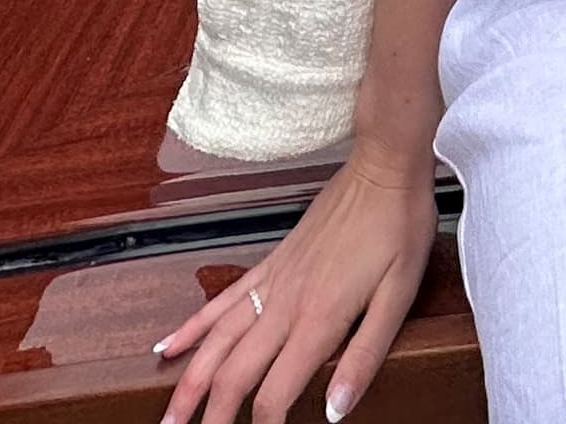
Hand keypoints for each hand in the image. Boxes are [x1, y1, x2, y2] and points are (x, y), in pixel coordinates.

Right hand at [154, 136, 434, 422]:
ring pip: (216, 342)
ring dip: (189, 383)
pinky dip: (191, 327)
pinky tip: (167, 347)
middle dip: (211, 416)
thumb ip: (364, 357)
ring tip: (170, 417)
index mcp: (318, 320)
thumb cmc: (398, 230)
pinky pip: (220, 302)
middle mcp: (285, 305)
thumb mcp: (398, 296)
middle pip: (234, 374)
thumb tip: (334, 412)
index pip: (274, 393)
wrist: (382, 167)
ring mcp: (271, 283)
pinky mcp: (269, 265)